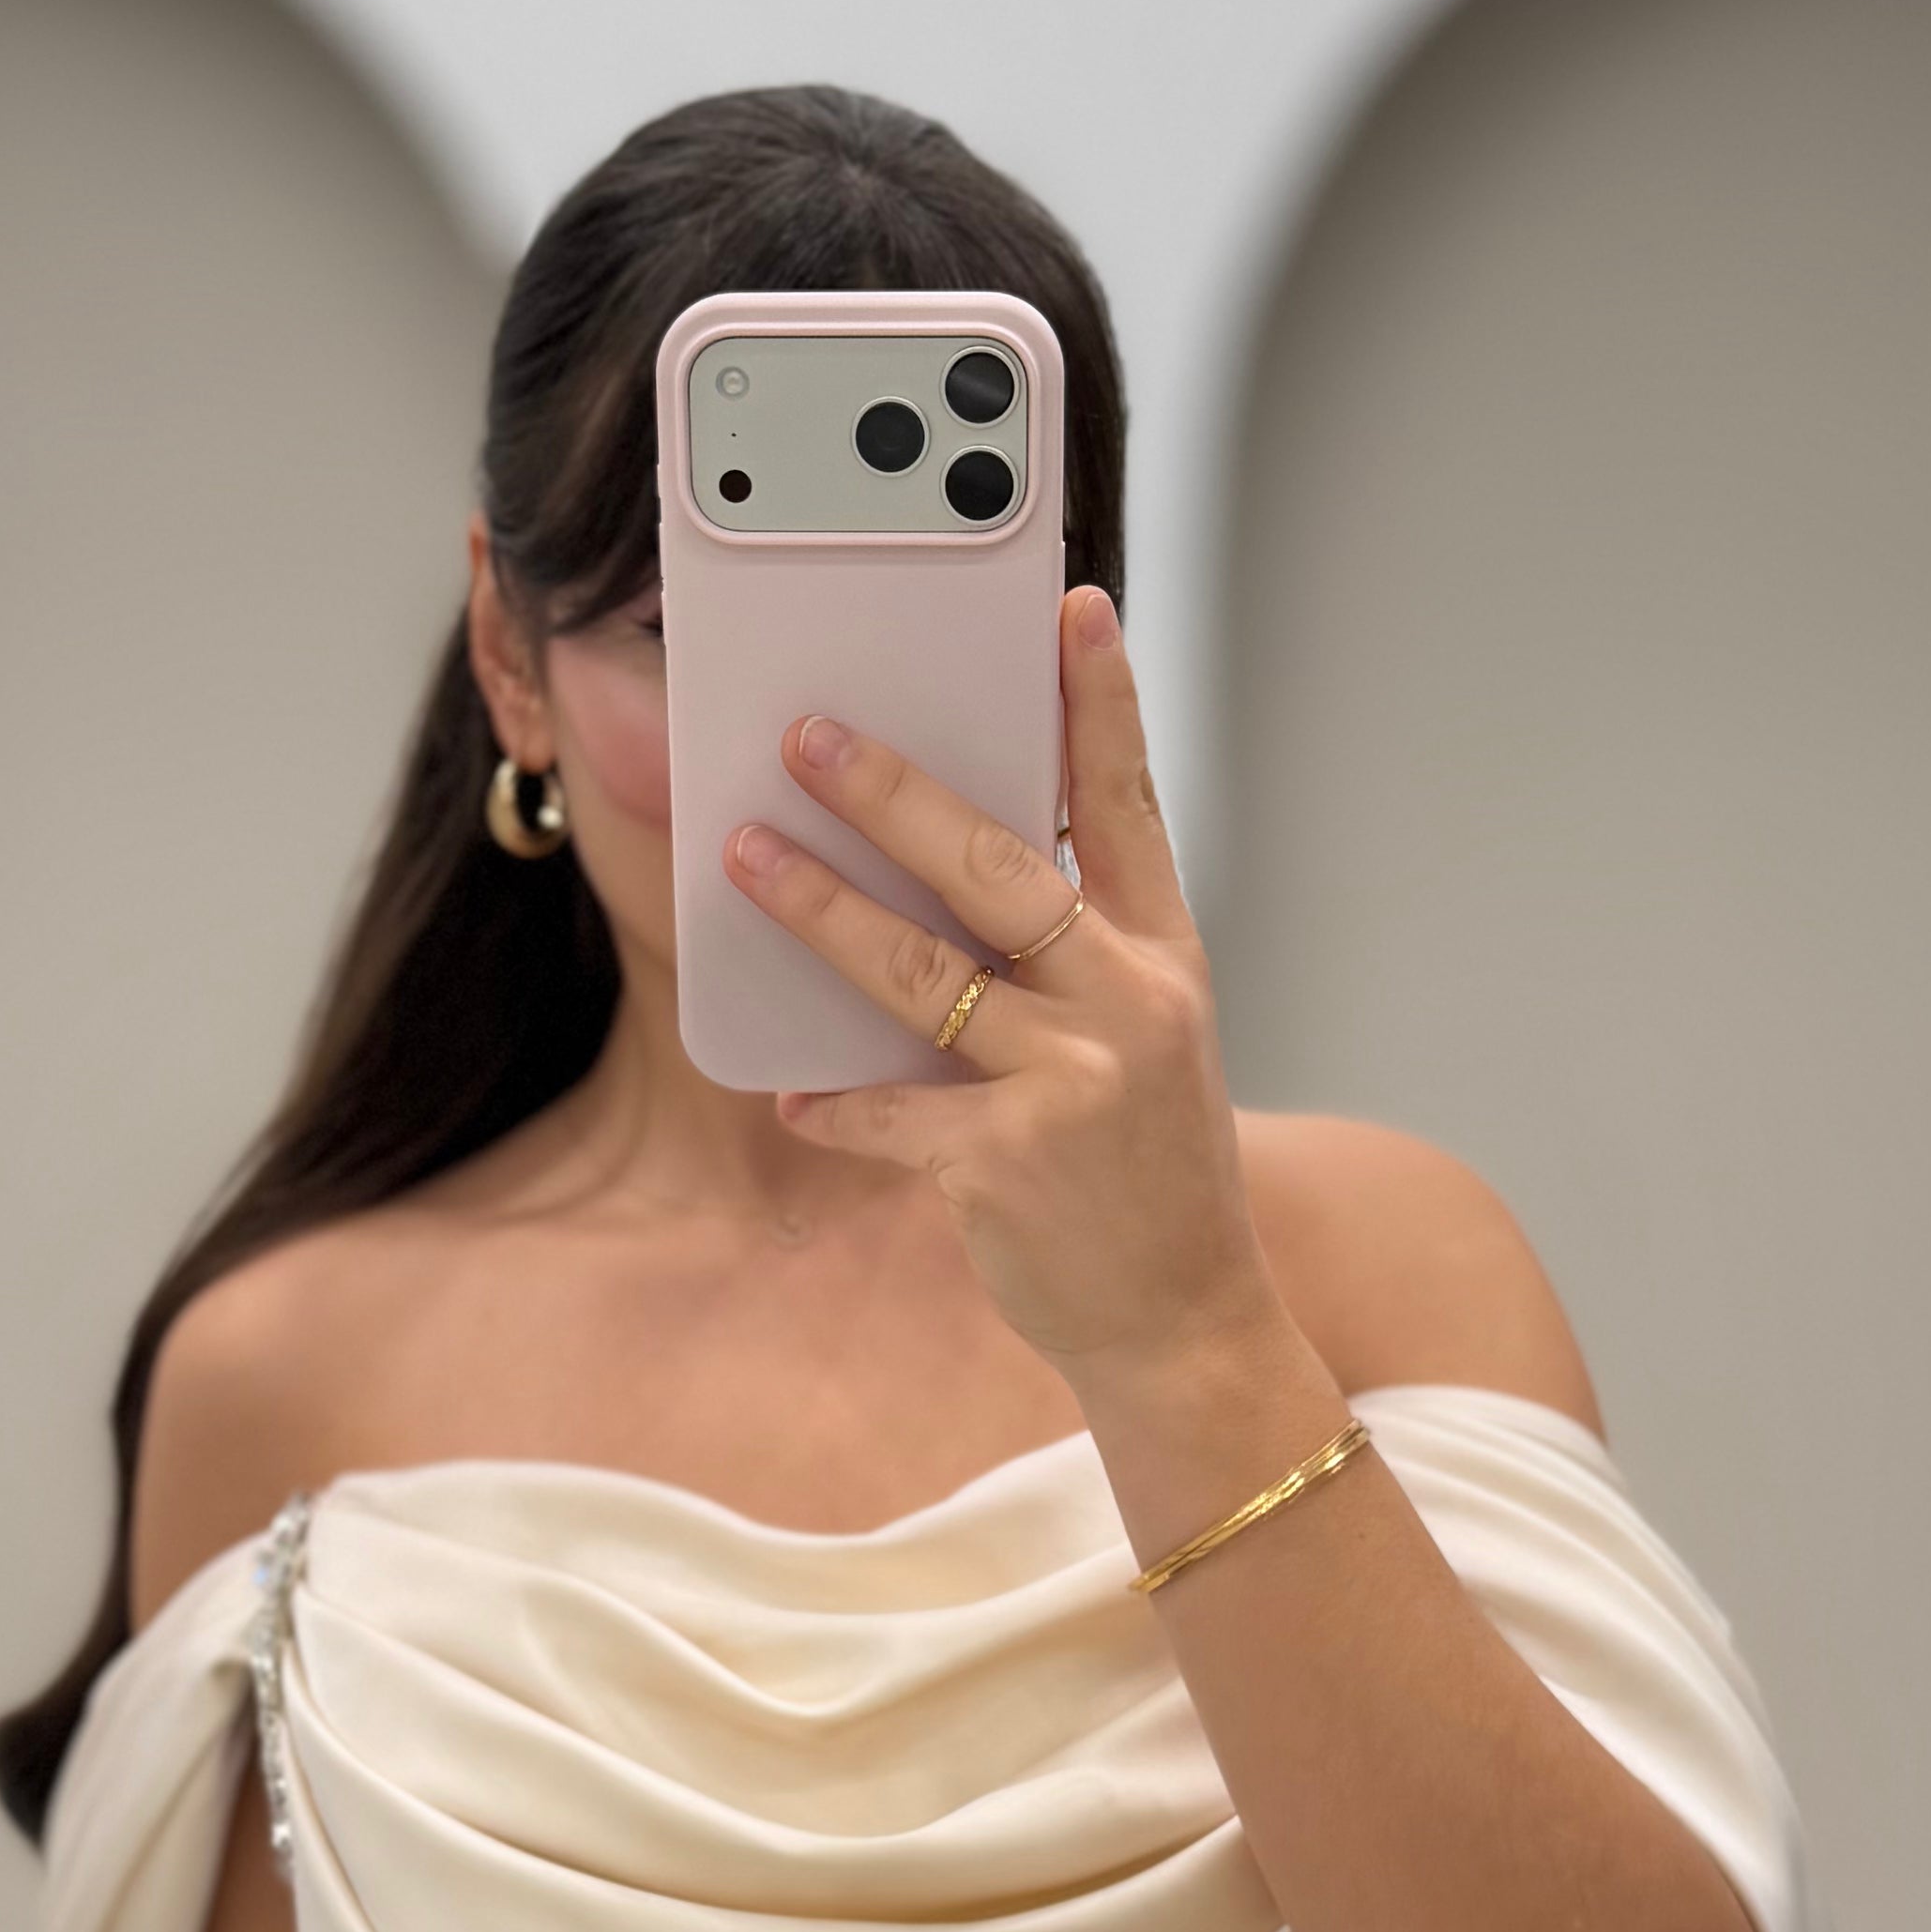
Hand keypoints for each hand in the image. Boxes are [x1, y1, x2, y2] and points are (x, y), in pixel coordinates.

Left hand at [722, 586, 1274, 1392]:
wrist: (1184, 1322)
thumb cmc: (1147, 1173)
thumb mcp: (1146, 1044)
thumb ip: (1073, 961)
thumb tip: (950, 875)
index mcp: (1164, 958)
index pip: (1129, 806)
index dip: (1099, 705)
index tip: (1068, 609)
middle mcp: (1128, 1005)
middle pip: (997, 868)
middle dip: (892, 793)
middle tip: (809, 734)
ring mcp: (1070, 1084)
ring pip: (921, 974)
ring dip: (822, 912)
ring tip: (746, 857)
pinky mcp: (1008, 1164)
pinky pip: (893, 1113)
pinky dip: (837, 1104)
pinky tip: (790, 1091)